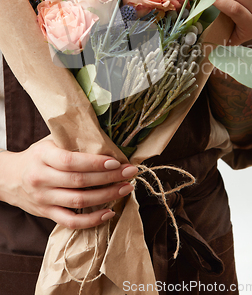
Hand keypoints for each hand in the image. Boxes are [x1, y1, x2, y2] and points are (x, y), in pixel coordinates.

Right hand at [0, 138, 137, 228]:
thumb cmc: (38, 155)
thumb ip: (73, 141)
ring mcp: (43, 198)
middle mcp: (41, 178)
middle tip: (130, 172)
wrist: (9, 178)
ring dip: (106, 196)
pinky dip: (92, 220)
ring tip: (126, 189)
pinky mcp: (46, 213)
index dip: (95, 162)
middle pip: (79, 181)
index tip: (117, 161)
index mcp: (43, 156)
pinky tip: (109, 212)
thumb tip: (107, 139)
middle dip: (109, 177)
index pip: (71, 161)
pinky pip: (71, 221)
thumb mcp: (50, 141)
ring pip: (78, 201)